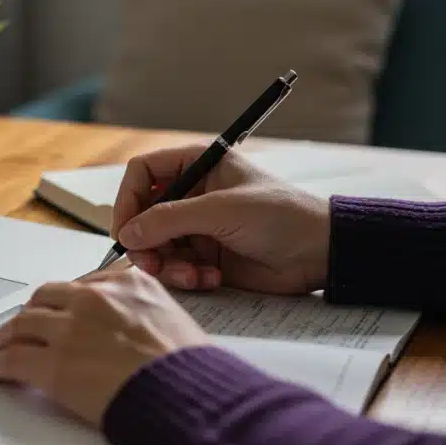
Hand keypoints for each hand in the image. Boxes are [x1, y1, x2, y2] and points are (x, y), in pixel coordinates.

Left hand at [0, 266, 210, 426]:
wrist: (189, 394)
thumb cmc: (190, 368)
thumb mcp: (174, 317)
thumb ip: (143, 311)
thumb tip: (129, 328)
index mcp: (126, 283)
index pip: (82, 285)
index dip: (64, 301)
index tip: (57, 309)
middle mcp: (94, 299)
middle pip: (46, 298)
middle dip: (32, 312)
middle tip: (23, 324)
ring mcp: (70, 331)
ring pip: (23, 326)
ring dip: (6, 335)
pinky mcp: (54, 366)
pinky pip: (13, 361)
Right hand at [110, 144, 330, 294]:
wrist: (320, 253)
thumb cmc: (280, 216)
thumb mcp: (222, 210)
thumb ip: (170, 219)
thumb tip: (127, 233)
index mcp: (198, 164)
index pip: (143, 173)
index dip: (127, 199)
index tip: (125, 229)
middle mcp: (193, 193)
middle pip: (143, 214)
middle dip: (145, 242)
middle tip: (151, 264)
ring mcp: (198, 226)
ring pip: (156, 246)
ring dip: (167, 265)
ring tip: (191, 276)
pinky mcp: (206, 256)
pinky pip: (176, 267)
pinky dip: (187, 277)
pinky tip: (211, 279)